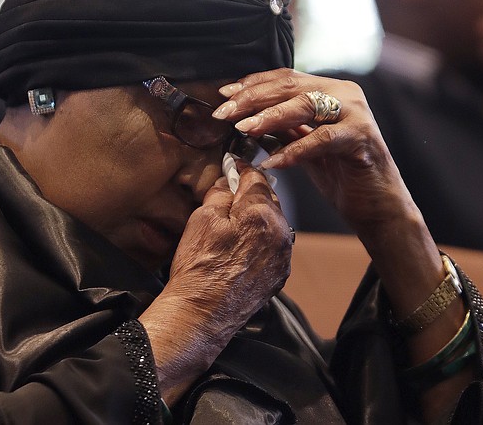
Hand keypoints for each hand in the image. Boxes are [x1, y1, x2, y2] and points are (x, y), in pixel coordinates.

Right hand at [140, 163, 291, 397]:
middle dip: (251, 195)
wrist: (201, 314)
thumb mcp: (202, 218)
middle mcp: (280, 233)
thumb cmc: (199, 268)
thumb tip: (229, 181)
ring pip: (273, 224)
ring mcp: (283, 256)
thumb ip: (220, 192)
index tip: (235, 168)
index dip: (243, 170)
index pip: (257, 178)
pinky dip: (261, 241)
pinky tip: (241, 249)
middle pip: (270, 200)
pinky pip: (274, 246)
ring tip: (234, 226)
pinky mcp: (280, 274)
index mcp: (262, 214)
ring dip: (258, 219)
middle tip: (230, 196)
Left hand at [212, 68, 413, 236]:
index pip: (285, 77)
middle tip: (225, 113)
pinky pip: (321, 139)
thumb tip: (245, 118)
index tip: (224, 95)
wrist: (379, 206)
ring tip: (243, 129)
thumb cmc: (342, 175)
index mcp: (331, 90)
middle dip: (252, 99)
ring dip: (269, 117)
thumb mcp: (305, 146)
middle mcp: (345, 94)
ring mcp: (356, 112)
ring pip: (305, 105)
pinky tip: (272, 162)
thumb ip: (284, 128)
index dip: (252, 84)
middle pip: (290, 86)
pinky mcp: (362, 137)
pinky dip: (294, 150)